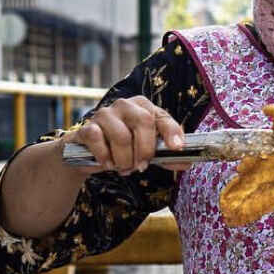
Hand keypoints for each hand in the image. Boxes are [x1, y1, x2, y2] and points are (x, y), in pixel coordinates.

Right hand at [64, 95, 186, 173]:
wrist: (88, 154)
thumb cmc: (123, 150)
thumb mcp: (146, 151)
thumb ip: (166, 156)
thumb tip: (186, 163)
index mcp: (144, 108)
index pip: (161, 116)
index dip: (171, 131)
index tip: (177, 147)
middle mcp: (125, 105)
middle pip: (143, 121)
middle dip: (145, 150)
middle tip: (142, 166)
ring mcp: (105, 114)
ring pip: (121, 135)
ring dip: (125, 159)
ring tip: (123, 167)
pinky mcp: (87, 126)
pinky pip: (98, 139)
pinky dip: (105, 157)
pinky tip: (107, 164)